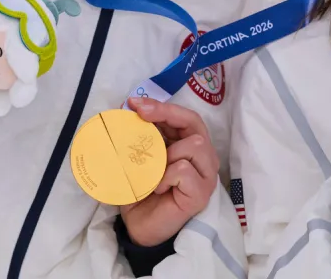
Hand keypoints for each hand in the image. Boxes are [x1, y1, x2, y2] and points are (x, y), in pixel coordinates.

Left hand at [120, 98, 219, 247]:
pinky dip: (165, 176)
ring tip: (154, 170)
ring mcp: (206, 176)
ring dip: (168, 153)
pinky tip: (158, 188)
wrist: (139, 227)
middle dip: (166, 114)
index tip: (135, 103)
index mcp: (188, 146)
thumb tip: (123, 109)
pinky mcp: (202, 193)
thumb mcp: (139, 158)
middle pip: (195, 123)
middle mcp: (203, 158)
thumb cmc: (141, 191)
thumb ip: (139, 137)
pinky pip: (184, 170)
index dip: (163, 107)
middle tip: (140, 115)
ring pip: (194, 145)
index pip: (185, 117)